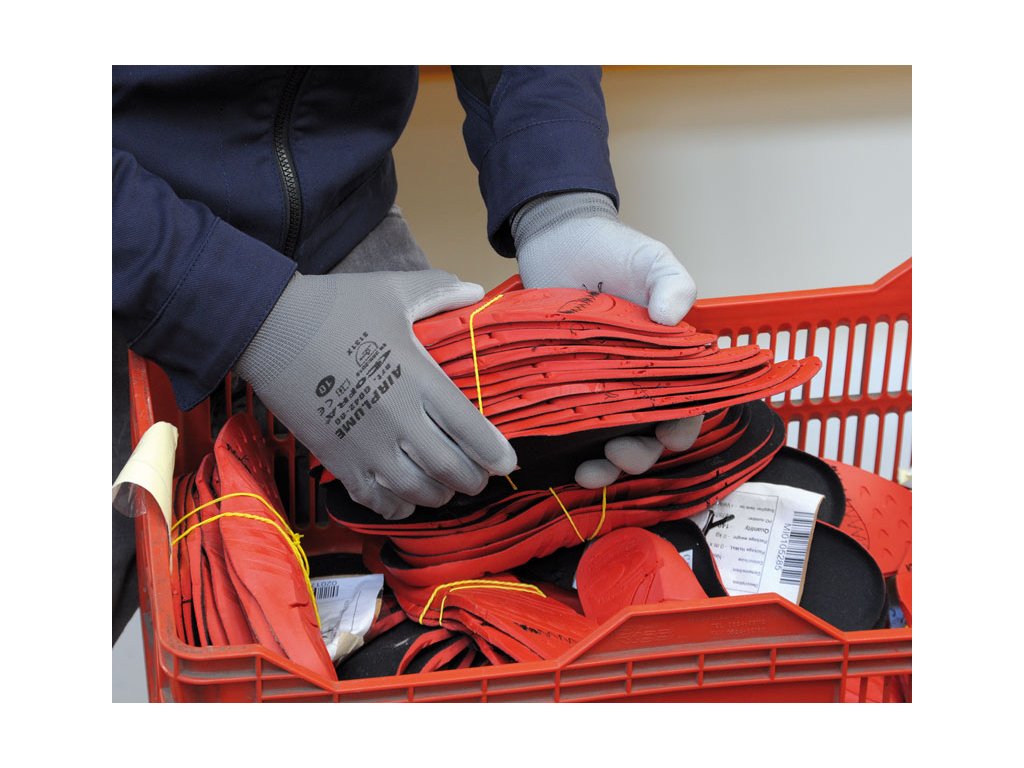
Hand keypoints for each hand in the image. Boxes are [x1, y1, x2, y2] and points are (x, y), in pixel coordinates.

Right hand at [235, 270, 516, 519]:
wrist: (267, 328)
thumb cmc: (334, 306)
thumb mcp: (391, 291)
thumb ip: (438, 291)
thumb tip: (475, 290)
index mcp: (419, 380)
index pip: (472, 432)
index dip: (495, 455)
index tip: (506, 462)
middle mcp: (399, 421)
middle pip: (451, 470)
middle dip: (472, 480)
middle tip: (478, 477)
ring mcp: (367, 446)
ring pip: (417, 492)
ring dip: (438, 495)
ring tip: (444, 487)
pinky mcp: (337, 459)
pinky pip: (375, 500)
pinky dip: (397, 507)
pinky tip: (405, 500)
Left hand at [512, 191, 702, 484]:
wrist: (557, 239)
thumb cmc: (613, 250)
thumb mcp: (652, 260)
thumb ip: (673, 283)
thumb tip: (672, 317)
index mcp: (669, 362)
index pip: (688, 407)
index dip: (683, 428)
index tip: (669, 435)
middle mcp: (638, 384)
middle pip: (649, 438)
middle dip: (639, 457)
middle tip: (619, 453)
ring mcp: (598, 391)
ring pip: (611, 445)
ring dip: (607, 468)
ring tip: (589, 471)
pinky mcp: (561, 391)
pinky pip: (569, 432)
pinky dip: (568, 454)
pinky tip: (561, 464)